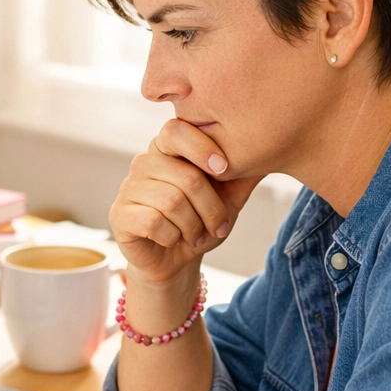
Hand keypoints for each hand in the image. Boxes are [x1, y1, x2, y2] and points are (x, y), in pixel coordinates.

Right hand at [110, 119, 263, 282]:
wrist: (176, 260)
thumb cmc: (201, 222)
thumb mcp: (229, 197)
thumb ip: (243, 172)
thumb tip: (271, 146)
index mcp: (167, 149)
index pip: (176, 130)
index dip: (202, 148)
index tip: (223, 169)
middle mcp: (144, 163)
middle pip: (185, 176)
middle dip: (210, 208)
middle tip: (218, 226)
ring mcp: (128, 187)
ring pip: (171, 202)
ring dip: (194, 227)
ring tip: (197, 236)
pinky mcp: (119, 214)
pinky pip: (153, 222)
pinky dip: (173, 237)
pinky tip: (173, 240)